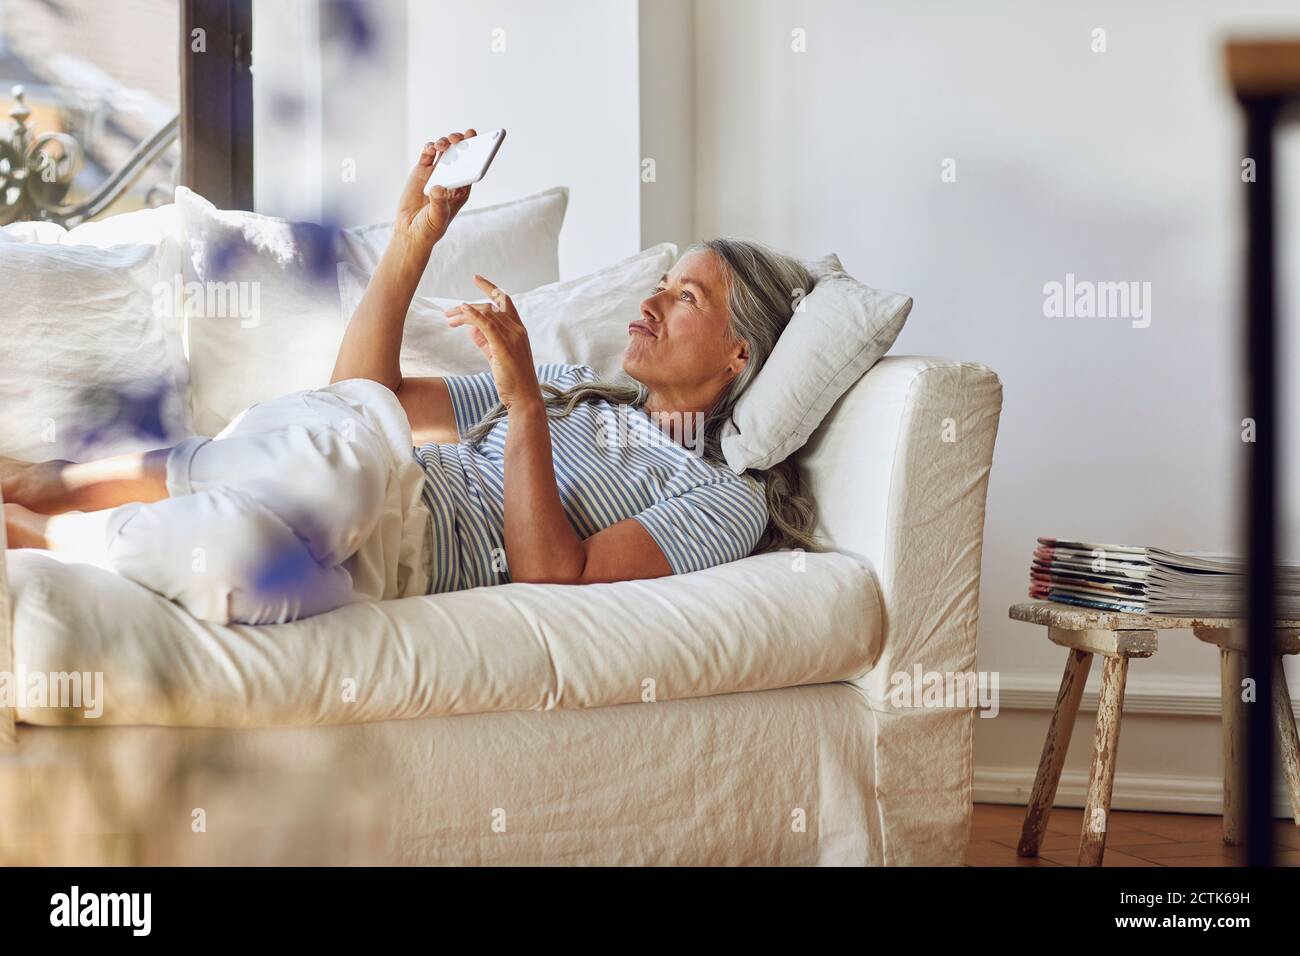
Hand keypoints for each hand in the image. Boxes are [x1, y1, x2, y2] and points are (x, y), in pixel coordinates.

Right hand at [393, 129, 476, 252]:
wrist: (410, 231)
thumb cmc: (429, 228)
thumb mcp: (438, 218)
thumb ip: (439, 204)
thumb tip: (438, 187)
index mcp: (462, 189)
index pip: (473, 167)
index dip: (479, 153)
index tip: (480, 141)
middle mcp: (451, 177)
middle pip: (461, 154)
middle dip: (462, 142)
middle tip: (459, 139)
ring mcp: (436, 172)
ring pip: (445, 150)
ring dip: (445, 142)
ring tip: (442, 144)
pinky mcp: (421, 170)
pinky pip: (427, 154)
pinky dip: (429, 147)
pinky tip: (431, 148)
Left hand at [446, 275, 539, 410]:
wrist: (524, 397)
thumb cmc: (512, 380)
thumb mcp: (496, 355)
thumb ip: (485, 340)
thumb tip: (471, 328)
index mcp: (519, 329)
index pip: (505, 301)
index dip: (490, 288)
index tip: (476, 279)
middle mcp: (517, 329)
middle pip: (490, 306)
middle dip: (467, 306)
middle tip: (448, 313)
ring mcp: (512, 336)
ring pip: (486, 314)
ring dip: (463, 313)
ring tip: (448, 319)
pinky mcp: (504, 346)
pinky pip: (487, 324)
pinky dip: (474, 316)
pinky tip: (462, 312)